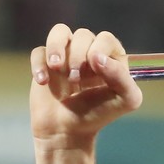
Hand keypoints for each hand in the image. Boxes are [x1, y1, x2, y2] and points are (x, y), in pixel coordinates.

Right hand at [29, 25, 143, 149]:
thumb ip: (122, 78)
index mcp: (111, 58)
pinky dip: (39, 64)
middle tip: (75, 79)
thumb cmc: (99, 114)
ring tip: (56, 68)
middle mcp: (89, 52)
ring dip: (56, 47)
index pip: (106, 39)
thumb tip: (98, 56)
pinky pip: (39, 51)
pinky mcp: (45, 63)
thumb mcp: (124, 101)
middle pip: (83, 35)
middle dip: (78, 55)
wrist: (68, 132)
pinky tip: (43, 81)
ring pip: (60, 32)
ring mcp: (66, 56)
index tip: (94, 67)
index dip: (99, 48)